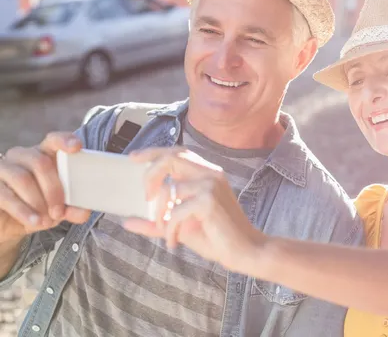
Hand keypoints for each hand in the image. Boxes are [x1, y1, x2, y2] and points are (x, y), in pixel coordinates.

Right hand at [0, 132, 90, 241]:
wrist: (9, 224)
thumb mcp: (58, 209)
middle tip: (59, 212)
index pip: (53, 140)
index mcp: (44, 155)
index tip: (76, 147)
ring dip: (38, 201)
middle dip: (53, 189)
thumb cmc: (38, 208)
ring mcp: (3, 168)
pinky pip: (5, 194)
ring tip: (47, 220)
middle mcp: (22, 156)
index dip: (64, 140)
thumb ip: (72, 208)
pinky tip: (34, 221)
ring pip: (22, 178)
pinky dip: (23, 210)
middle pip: (40, 162)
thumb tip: (84, 211)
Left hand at [123, 147, 265, 272]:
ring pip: (170, 190)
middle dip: (151, 174)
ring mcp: (211, 185)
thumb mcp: (181, 226)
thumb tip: (127, 221)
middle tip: (145, 197)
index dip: (154, 152)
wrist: (245, 251)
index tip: (133, 158)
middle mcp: (211, 174)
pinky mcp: (209, 201)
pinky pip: (175, 211)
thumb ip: (156, 221)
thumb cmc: (217, 238)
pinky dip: (170, 229)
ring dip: (160, 215)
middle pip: (172, 157)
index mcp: (208, 174)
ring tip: (165, 232)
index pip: (179, 152)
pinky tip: (174, 242)